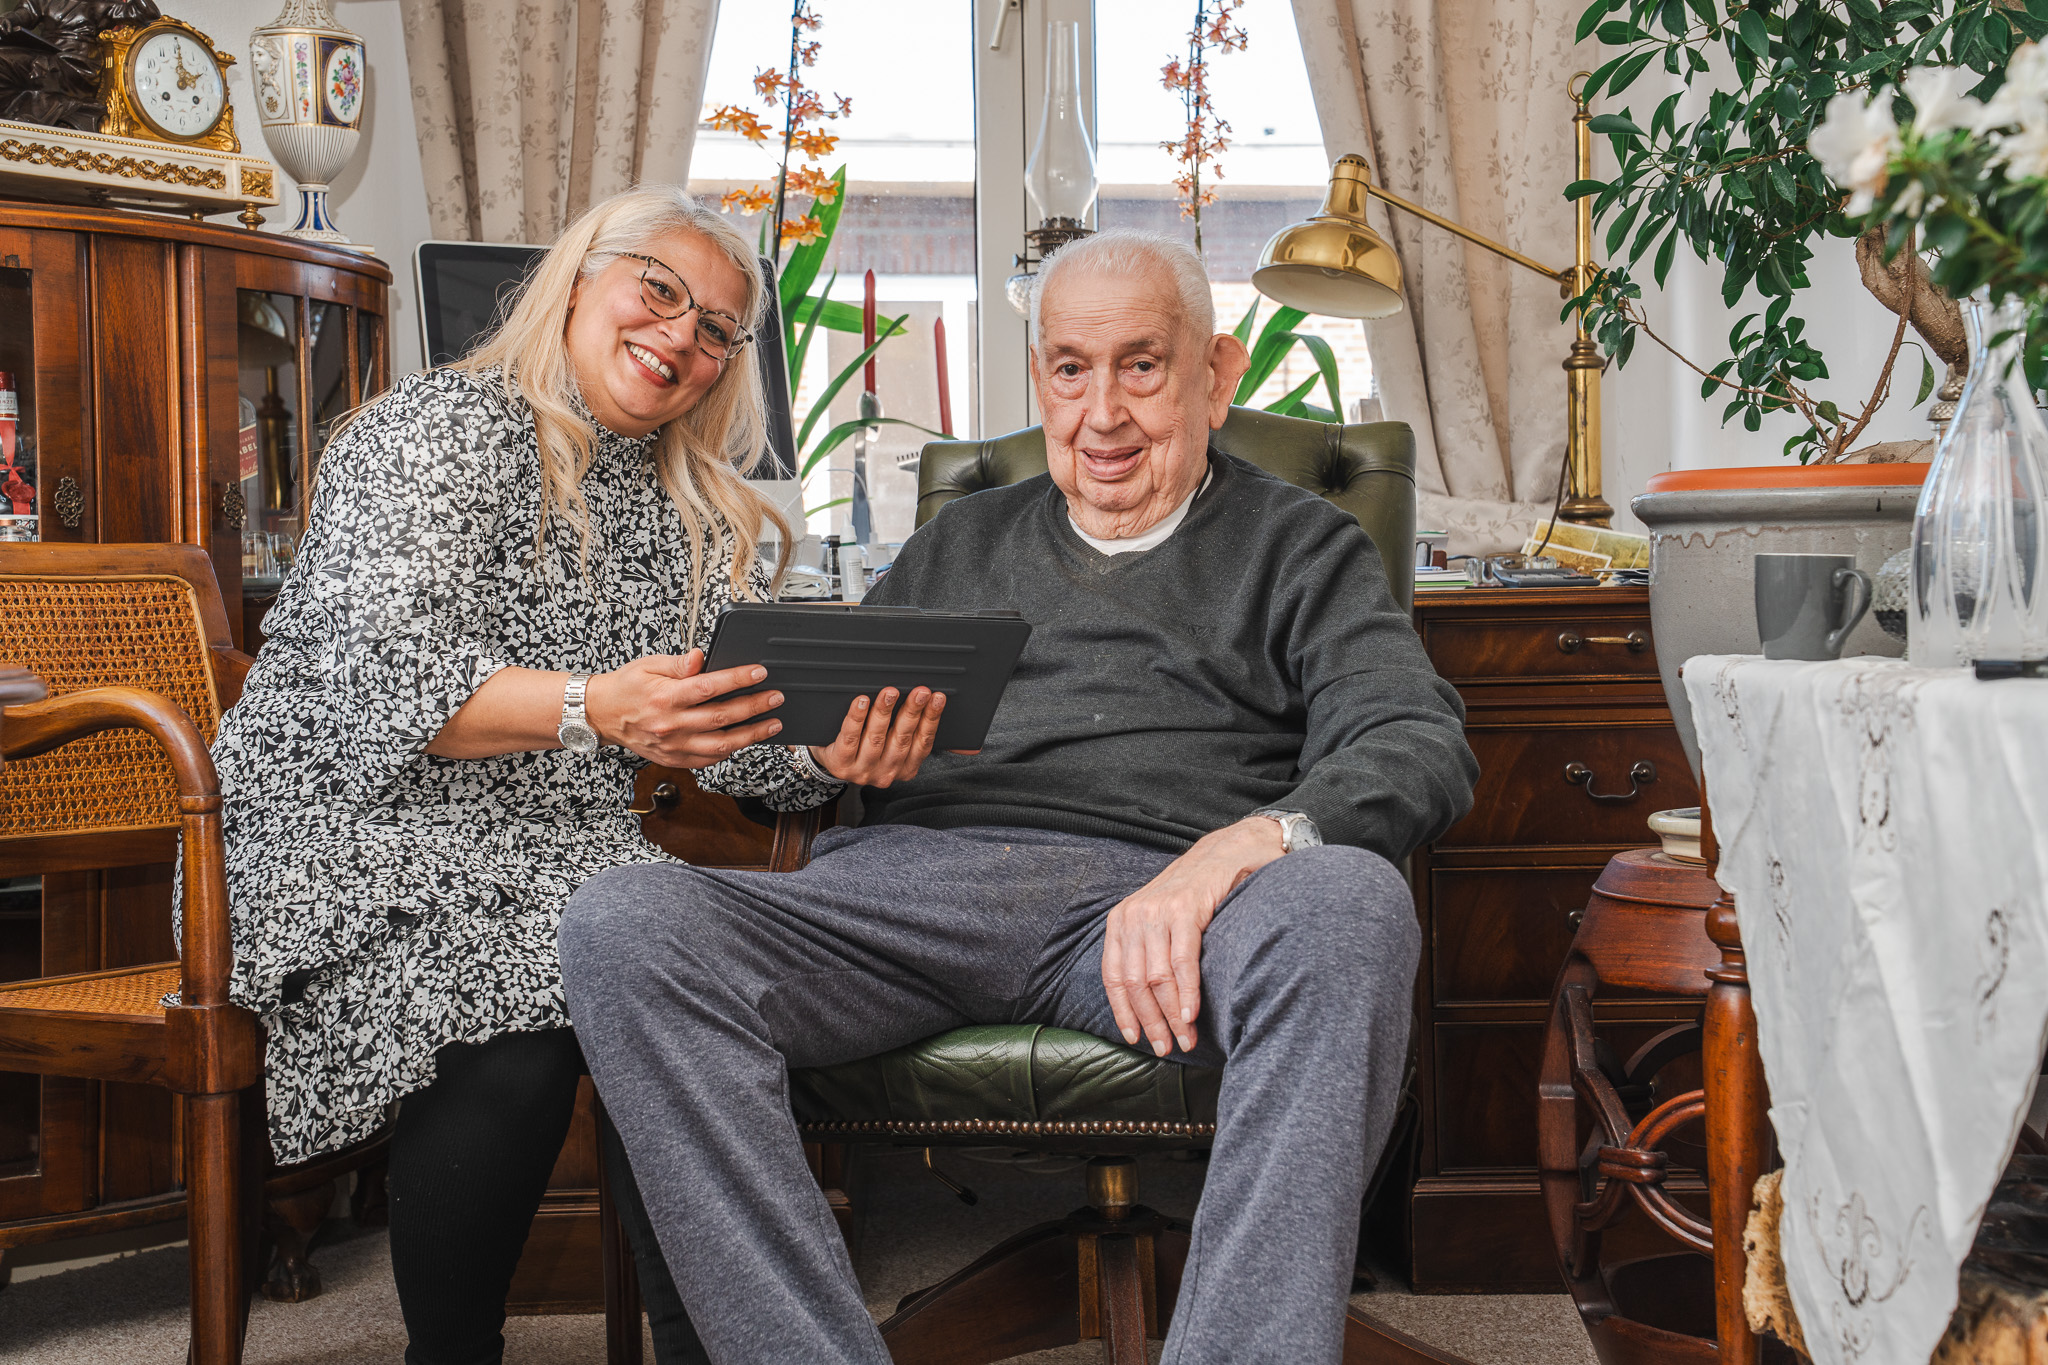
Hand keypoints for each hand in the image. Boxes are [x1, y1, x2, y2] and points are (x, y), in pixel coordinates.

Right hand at [584, 650, 783, 768]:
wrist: (603, 715)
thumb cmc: (627, 686)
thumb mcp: (648, 665)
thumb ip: (678, 663)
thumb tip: (701, 656)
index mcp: (665, 697)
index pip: (708, 687)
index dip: (736, 679)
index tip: (759, 672)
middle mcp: (670, 724)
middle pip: (720, 718)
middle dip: (754, 707)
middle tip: (776, 697)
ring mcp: (673, 746)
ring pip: (720, 745)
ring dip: (751, 735)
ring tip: (773, 724)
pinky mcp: (674, 759)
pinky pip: (708, 760)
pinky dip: (730, 751)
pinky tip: (746, 740)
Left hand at [809, 686, 945, 786]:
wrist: (832, 763)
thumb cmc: (866, 748)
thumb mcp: (892, 748)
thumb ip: (911, 732)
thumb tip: (933, 704)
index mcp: (905, 768)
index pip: (923, 742)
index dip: (932, 718)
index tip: (937, 697)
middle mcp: (887, 773)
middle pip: (902, 738)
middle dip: (913, 711)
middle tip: (920, 691)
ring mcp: (863, 770)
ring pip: (876, 738)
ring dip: (885, 712)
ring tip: (890, 692)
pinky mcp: (841, 763)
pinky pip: (850, 738)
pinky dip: (857, 718)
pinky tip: (861, 702)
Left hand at [1100, 817, 1287, 1056]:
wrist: (1225, 853)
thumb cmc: (1193, 895)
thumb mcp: (1157, 919)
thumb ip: (1147, 951)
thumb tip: (1147, 1003)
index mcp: (1121, 920)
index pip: (1112, 976)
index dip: (1123, 1011)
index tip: (1135, 1038)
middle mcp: (1133, 916)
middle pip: (1135, 983)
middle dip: (1151, 1021)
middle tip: (1165, 1047)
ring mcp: (1158, 911)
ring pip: (1157, 977)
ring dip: (1171, 1016)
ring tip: (1185, 1039)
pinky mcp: (1186, 910)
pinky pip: (1182, 962)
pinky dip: (1186, 994)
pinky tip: (1190, 1015)